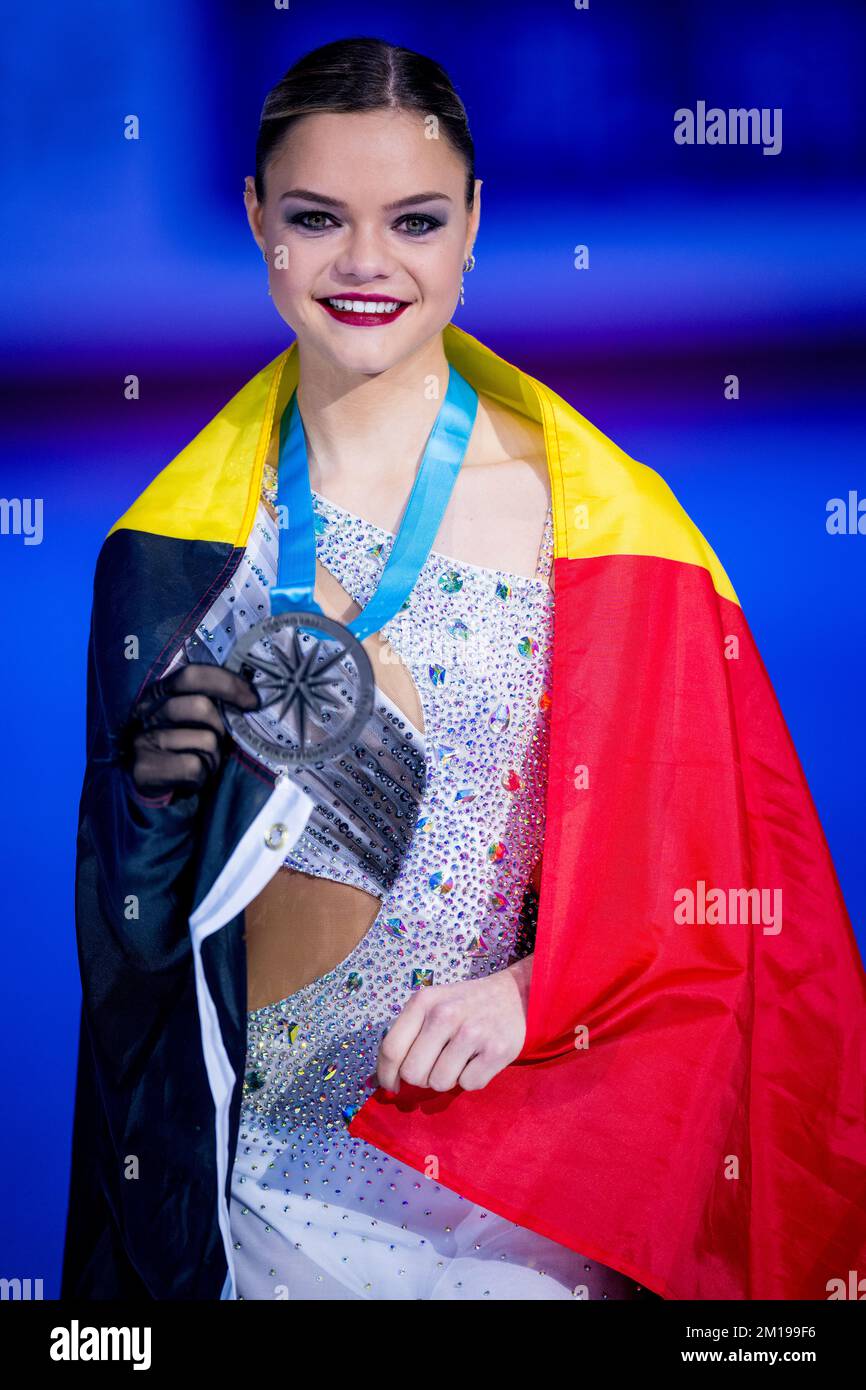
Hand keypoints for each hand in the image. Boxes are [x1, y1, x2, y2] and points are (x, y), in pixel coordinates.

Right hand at [125, 662, 258, 798]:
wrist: (146, 784)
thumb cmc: (179, 746)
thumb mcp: (189, 718)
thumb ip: (210, 701)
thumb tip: (253, 697)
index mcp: (158, 692)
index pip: (192, 675)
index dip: (227, 683)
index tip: (254, 699)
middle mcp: (146, 711)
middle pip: (201, 707)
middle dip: (221, 727)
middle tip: (219, 742)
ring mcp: (141, 739)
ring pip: (205, 740)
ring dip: (214, 757)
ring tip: (203, 762)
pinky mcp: (143, 768)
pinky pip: (194, 767)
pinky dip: (202, 776)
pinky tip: (191, 778)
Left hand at [375, 956, 532, 1093]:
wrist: (514, 996)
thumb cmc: (466, 1005)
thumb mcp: (433, 1004)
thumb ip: (408, 1033)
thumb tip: (385, 1079)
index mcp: (423, 1001)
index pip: (391, 1049)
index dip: (386, 1075)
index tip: (391, 1086)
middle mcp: (445, 1014)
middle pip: (412, 1073)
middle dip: (421, 1078)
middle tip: (436, 1066)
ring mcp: (472, 1032)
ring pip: (440, 1082)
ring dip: (448, 1078)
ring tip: (460, 1059)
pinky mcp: (496, 1050)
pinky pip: (469, 1084)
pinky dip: (472, 1078)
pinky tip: (479, 1060)